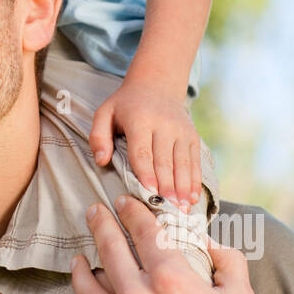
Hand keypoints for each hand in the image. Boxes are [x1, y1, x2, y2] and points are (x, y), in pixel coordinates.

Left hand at [70, 196, 274, 293]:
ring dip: (81, 271)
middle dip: (100, 225)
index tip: (123, 202)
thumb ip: (226, 261)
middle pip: (109, 251)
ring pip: (88, 292)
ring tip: (78, 260)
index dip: (132, 212)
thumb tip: (209, 243)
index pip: (144, 232)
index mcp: (172, 281)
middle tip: (93, 212)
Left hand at [89, 78, 201, 208]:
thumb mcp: (105, 113)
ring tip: (182, 209)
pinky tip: (193, 198)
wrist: (157, 84)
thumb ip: (98, 136)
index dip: (146, 173)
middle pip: (165, 160)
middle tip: (167, 208)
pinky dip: (195, 180)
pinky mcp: (192, 136)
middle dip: (167, 186)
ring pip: (183, 163)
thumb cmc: (126, 105)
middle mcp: (164, 124)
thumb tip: (101, 160)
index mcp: (140, 119)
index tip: (150, 192)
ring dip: (183, 187)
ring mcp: (181, 131)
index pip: (143, 151)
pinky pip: (194, 161)